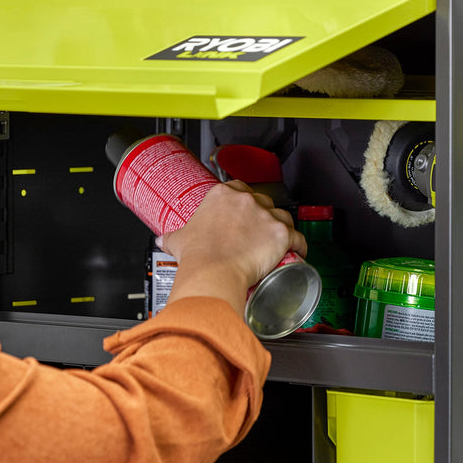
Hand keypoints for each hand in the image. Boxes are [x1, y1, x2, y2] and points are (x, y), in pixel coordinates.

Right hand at [159, 181, 306, 313]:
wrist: (212, 273)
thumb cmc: (197, 256)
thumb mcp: (178, 240)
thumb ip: (172, 237)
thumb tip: (163, 240)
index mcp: (222, 195)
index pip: (238, 189)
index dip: (242, 202)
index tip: (241, 213)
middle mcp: (246, 200)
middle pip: (262, 201)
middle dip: (261, 215)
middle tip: (256, 232)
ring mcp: (265, 215)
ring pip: (282, 216)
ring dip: (281, 227)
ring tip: (277, 242)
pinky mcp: (281, 233)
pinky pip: (297, 237)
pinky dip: (299, 245)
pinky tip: (297, 251)